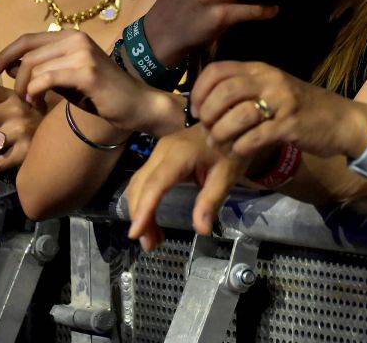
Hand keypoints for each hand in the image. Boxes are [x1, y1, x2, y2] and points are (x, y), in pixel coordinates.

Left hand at [0, 30, 174, 134]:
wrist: (136, 104)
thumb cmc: (101, 94)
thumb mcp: (69, 77)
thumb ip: (45, 68)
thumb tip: (11, 67)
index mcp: (71, 36)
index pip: (28, 39)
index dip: (7, 53)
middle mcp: (76, 39)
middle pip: (28, 54)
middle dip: (15, 78)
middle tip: (16, 97)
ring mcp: (82, 54)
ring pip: (35, 67)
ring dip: (25, 89)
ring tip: (30, 104)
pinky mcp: (86, 72)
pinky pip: (46, 79)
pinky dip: (35, 93)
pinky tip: (37, 105)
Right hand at [124, 124, 249, 250]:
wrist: (229, 122)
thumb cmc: (230, 149)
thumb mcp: (227, 176)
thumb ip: (211, 201)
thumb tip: (201, 230)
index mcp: (179, 155)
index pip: (155, 185)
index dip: (144, 210)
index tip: (136, 233)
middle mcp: (162, 151)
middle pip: (141, 186)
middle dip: (140, 217)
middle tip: (150, 246)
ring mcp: (158, 151)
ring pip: (139, 183)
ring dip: (140, 210)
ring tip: (152, 238)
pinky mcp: (160, 155)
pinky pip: (145, 179)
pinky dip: (144, 201)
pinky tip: (152, 219)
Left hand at [192, 60, 366, 158]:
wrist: (343, 121)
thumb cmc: (303, 108)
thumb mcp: (273, 89)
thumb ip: (246, 90)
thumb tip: (207, 103)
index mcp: (261, 70)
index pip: (217, 70)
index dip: (199, 90)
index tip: (195, 109)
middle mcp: (269, 81)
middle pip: (223, 91)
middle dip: (207, 113)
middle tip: (206, 129)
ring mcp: (281, 102)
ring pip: (236, 115)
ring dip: (220, 133)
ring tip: (218, 143)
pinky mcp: (290, 126)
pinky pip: (254, 137)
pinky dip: (240, 147)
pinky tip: (239, 151)